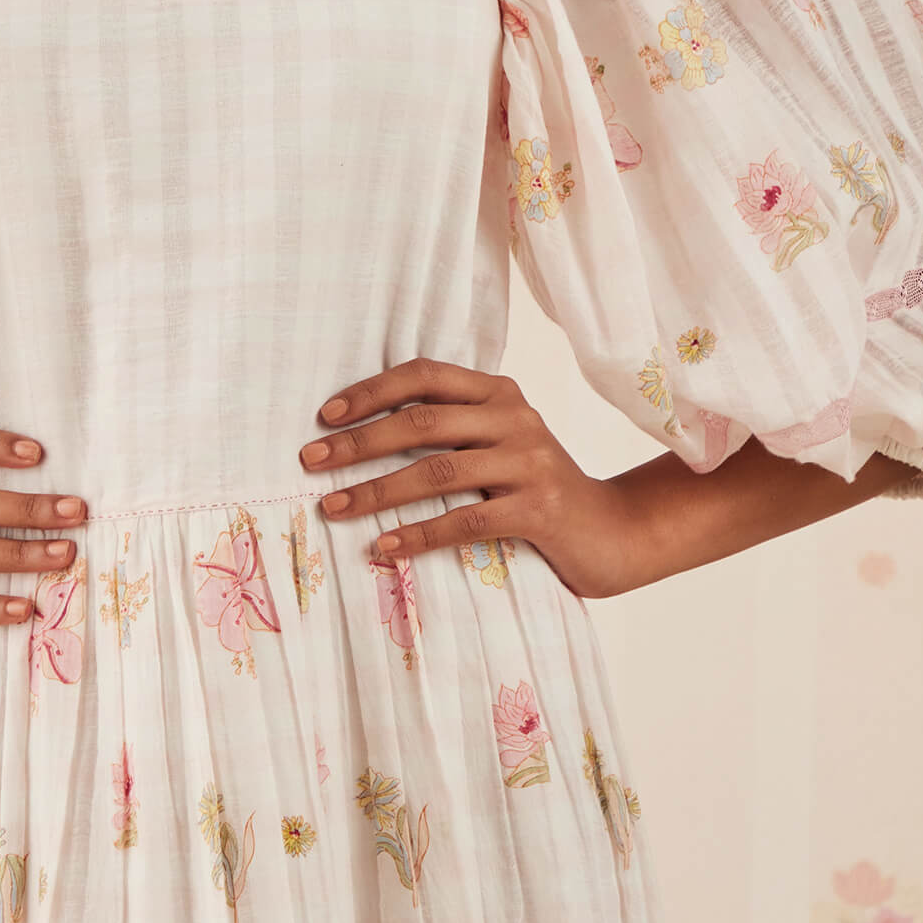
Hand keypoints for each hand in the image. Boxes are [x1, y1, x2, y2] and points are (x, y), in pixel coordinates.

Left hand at [300, 358, 640, 601]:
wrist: (612, 531)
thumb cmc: (537, 489)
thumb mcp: (499, 445)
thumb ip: (451, 430)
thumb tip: (362, 435)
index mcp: (499, 392)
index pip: (424, 376)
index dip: (370, 392)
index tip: (325, 417)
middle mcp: (515, 418)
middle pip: (420, 421)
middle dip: (357, 442)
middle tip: (310, 462)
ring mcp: (530, 463)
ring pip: (436, 470)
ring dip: (375, 491)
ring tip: (332, 507)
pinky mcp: (539, 510)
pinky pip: (465, 521)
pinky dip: (417, 534)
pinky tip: (382, 547)